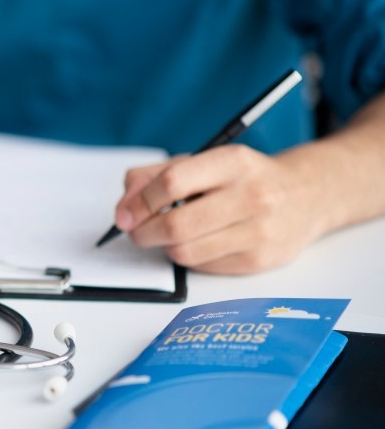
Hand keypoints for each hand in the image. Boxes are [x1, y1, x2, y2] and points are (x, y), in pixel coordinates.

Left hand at [113, 145, 324, 273]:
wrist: (305, 196)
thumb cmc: (242, 179)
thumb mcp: (202, 161)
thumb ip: (154, 176)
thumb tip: (124, 207)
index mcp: (233, 162)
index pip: (172, 183)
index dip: (139, 202)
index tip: (124, 214)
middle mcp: (252, 195)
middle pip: (175, 225)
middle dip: (143, 232)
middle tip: (135, 231)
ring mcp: (259, 231)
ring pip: (185, 252)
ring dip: (164, 246)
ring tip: (166, 235)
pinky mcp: (260, 260)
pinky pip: (202, 266)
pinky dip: (188, 257)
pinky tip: (197, 242)